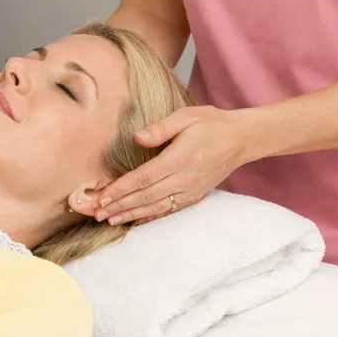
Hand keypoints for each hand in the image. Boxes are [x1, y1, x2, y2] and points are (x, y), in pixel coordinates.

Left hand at [94, 105, 248, 224]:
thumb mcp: (186, 116)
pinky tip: (136, 219)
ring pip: (156, 207)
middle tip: (97, 213)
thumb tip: (137, 137)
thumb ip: (160, 128)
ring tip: (110, 220)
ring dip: (131, 214)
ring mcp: (191, 190)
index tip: (102, 196)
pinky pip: (170, 210)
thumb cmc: (211, 123)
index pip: (143, 177)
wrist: (240, 139)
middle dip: (120, 206)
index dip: (121, 189)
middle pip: (146, 196)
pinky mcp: (195, 196)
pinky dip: (151, 216)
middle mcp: (185, 179)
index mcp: (179, 158)